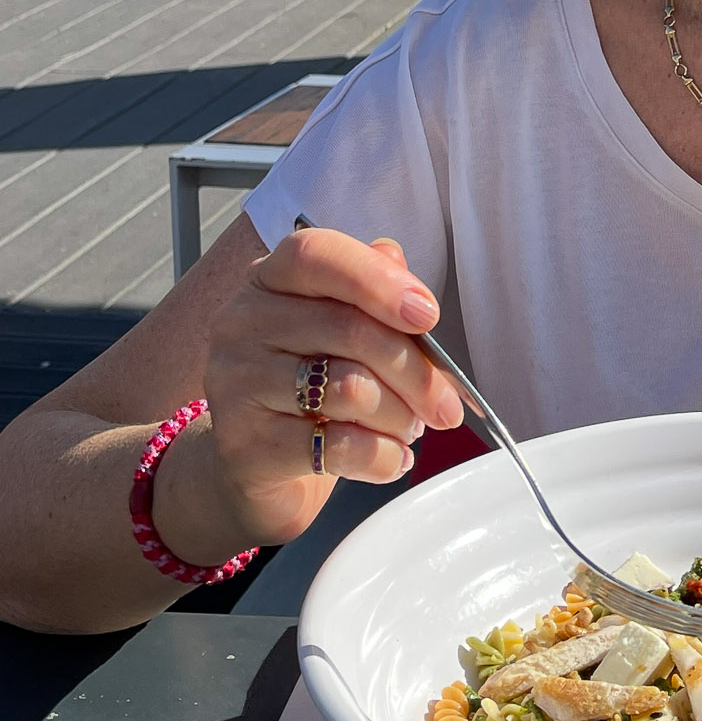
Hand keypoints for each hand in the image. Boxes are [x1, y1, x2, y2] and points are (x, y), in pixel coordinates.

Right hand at [156, 226, 462, 556]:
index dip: (377, 280)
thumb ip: (373, 294)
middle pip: (349, 329)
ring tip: (410, 428)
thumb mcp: (340, 329)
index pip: (316, 255)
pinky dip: (383, 456)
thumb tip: (406, 278)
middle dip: (415, 370)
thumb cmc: (309, 384)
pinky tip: (393, 458)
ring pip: (350, 389)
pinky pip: (337, 447)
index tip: (428, 314)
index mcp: (269, 279)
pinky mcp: (246, 447)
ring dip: (400, 415)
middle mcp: (242, 324)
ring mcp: (236, 386)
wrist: (252, 465)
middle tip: (447, 404)